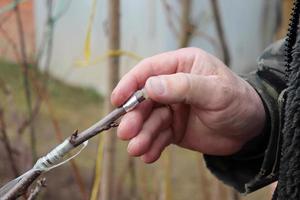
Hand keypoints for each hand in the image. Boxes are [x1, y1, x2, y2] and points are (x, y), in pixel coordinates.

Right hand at [111, 47, 265, 162]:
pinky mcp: (173, 128)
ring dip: (141, 135)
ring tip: (138, 149)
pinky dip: (152, 146)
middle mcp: (172, 86)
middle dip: (134, 117)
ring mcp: (171, 109)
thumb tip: (149, 87)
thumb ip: (183, 86)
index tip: (118, 100)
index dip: (130, 84)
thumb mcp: (215, 91)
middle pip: (144, 100)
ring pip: (149, 121)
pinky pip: (158, 136)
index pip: (148, 70)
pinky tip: (149, 155)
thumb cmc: (238, 101)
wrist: (252, 129)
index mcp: (181, 66)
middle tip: (127, 133)